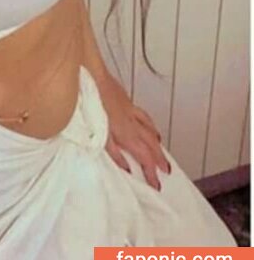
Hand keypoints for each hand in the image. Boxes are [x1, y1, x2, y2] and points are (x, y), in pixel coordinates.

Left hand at [96, 70, 170, 189]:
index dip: (151, 172)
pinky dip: (148, 121)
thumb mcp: (99, 134)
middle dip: (160, 158)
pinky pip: (142, 114)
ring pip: (149, 126)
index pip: (144, 157)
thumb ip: (113, 153)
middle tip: (166, 170)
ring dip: (156, 140)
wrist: (92, 75)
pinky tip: (144, 121)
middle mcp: (132, 122)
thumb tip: (127, 169)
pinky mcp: (125, 99)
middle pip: (151, 143)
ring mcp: (130, 109)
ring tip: (160, 147)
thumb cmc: (92, 103)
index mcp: (126, 133)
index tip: (156, 185)